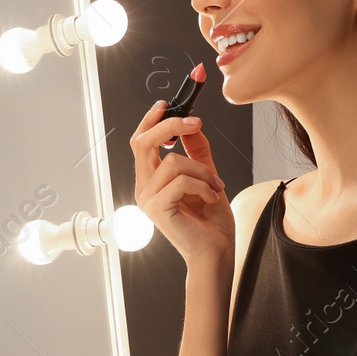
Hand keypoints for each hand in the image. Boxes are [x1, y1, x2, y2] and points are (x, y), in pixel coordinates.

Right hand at [130, 100, 234, 268]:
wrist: (215, 252)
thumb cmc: (210, 222)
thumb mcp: (207, 176)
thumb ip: (198, 152)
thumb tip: (192, 125)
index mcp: (151, 179)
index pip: (141, 141)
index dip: (151, 119)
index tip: (168, 103)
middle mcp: (143, 188)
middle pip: (143, 143)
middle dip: (170, 126)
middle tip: (196, 122)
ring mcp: (147, 200)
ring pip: (172, 161)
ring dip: (203, 170)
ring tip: (216, 186)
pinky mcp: (157, 210)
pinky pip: (181, 180)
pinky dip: (203, 185)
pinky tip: (212, 198)